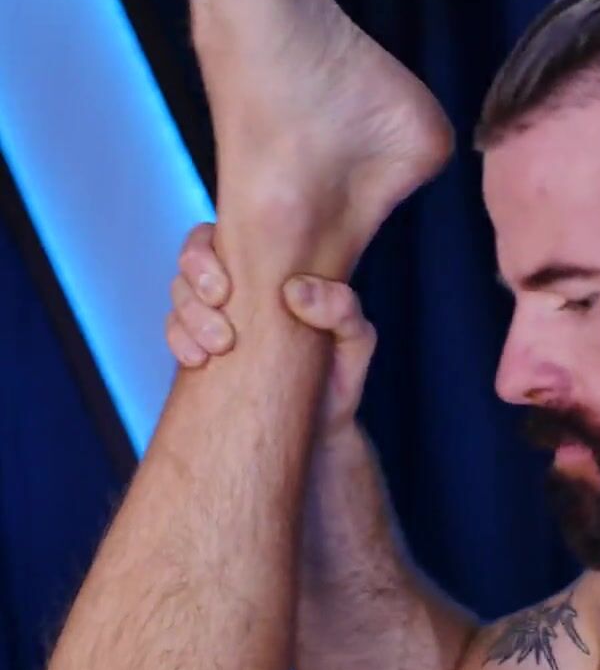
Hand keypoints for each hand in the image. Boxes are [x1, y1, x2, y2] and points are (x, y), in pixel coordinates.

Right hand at [167, 223, 375, 435]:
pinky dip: (177, 341)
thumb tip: (297, 291)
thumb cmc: (338, 379)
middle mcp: (243, 289)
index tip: (224, 287)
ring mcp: (218, 319)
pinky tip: (197, 361)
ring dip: (187, 316)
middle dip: (193, 281)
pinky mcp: (201, 350)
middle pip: (192, 262)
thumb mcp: (355, 342)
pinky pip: (174, 333)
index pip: (229, 236)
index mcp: (277, 271)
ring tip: (216, 348)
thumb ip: (343, 310)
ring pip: (179, 295)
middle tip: (220, 309)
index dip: (208, 250)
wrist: (316, 433)